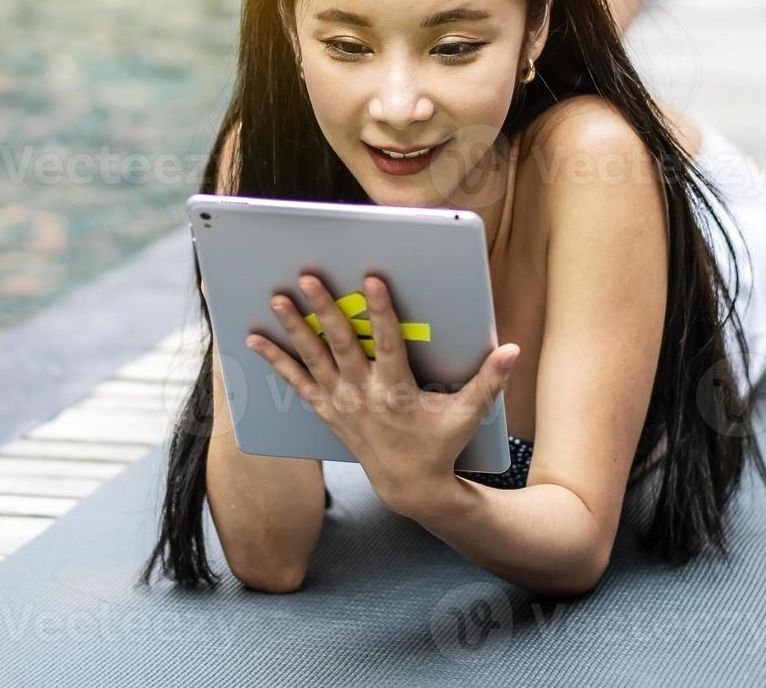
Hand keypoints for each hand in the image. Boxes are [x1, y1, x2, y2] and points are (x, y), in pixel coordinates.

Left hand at [245, 273, 519, 516]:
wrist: (408, 487)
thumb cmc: (440, 446)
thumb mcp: (467, 415)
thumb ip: (488, 380)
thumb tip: (512, 349)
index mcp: (397, 391)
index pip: (389, 342)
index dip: (381, 311)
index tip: (371, 279)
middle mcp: (363, 394)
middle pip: (341, 344)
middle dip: (324, 309)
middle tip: (308, 278)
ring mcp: (341, 403)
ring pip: (312, 358)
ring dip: (293, 328)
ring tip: (276, 299)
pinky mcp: (326, 410)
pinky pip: (296, 382)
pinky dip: (275, 360)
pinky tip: (254, 339)